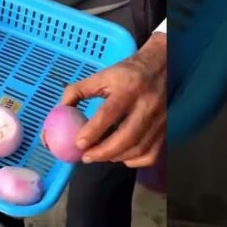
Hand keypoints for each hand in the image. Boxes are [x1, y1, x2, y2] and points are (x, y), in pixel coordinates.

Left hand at [60, 33, 165, 167]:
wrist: (164, 65)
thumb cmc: (128, 72)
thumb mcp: (103, 75)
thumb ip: (78, 91)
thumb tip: (59, 111)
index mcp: (128, 87)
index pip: (109, 113)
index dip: (93, 131)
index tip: (78, 143)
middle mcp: (147, 104)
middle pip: (126, 137)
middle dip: (103, 152)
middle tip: (86, 157)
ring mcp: (160, 119)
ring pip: (138, 149)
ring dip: (115, 157)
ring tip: (100, 155)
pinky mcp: (166, 129)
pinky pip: (151, 154)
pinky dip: (134, 161)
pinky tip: (121, 156)